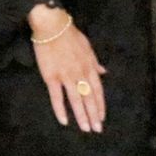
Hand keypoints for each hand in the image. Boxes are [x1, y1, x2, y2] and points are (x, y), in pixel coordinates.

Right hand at [29, 4, 106, 131]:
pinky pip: (57, 97)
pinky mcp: (51, 77)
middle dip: (94, 115)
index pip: (98, 90)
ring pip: (76, 100)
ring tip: (85, 128)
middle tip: (97, 129)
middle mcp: (80, 73)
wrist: (53, 26)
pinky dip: (60, 109)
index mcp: (90, 67)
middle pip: (89, 98)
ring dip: (82, 116)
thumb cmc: (70, 35)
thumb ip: (95, 62)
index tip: (102, 117)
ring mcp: (66, 76)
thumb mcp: (88, 47)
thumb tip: (104, 72)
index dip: (100, 105)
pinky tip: (64, 121)